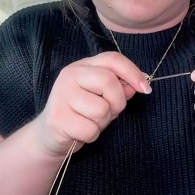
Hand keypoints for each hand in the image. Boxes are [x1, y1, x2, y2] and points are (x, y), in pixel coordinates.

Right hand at [33, 52, 149, 157]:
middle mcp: (70, 75)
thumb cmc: (80, 113)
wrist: (49, 135)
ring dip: (102, 122)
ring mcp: (61, 95)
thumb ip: (119, 88)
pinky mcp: (57, 118)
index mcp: (83, 66)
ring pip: (101, 109)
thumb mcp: (102, 97)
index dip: (132, 72)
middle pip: (108, 82)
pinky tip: (80, 132)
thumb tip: (137, 85)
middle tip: (109, 112)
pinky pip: (90, 129)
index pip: (112, 59)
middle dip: (117, 102)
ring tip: (90, 121)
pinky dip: (91, 135)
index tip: (145, 89)